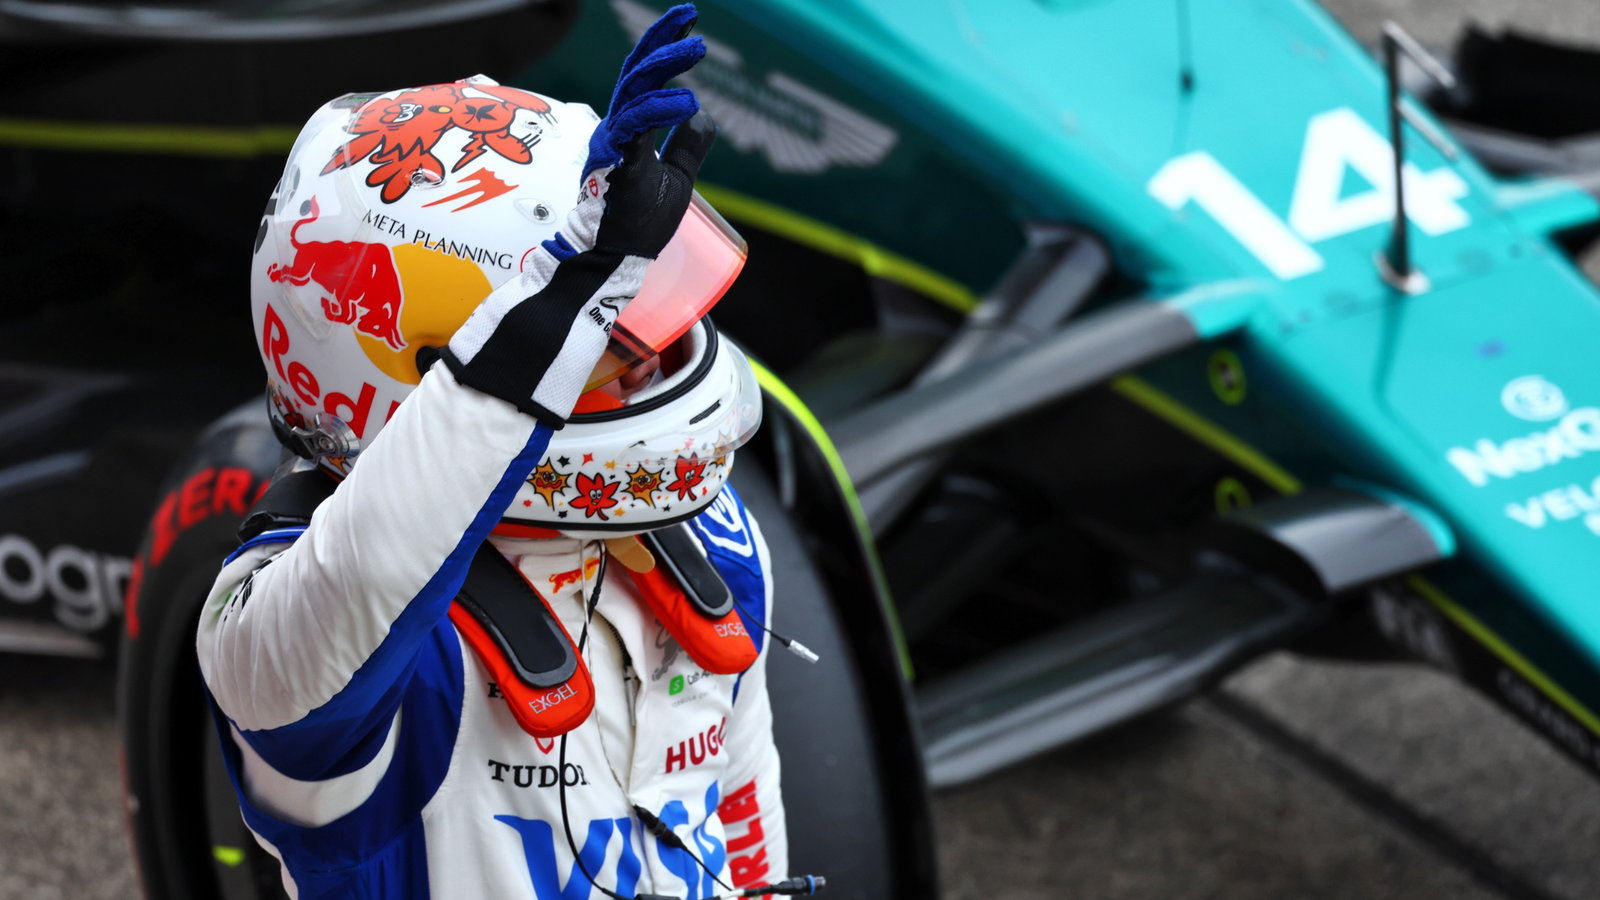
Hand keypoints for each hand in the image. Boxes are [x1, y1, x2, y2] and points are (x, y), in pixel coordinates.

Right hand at [559, 2, 713, 260]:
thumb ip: (687, 145)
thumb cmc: (637, 222)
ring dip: (666, 64)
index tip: (688, 23)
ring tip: (696, 47)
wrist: (616, 258)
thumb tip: (703, 113)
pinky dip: (660, 109)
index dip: (663, 47)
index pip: (644, 78)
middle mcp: (616, 129)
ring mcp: (612, 143)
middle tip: (691, 19)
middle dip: (662, 41)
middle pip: (636, 71)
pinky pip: (635, 125)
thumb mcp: (676, 177)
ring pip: (634, 88)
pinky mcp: (614, 162)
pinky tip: (686, 100)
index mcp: (629, 130)